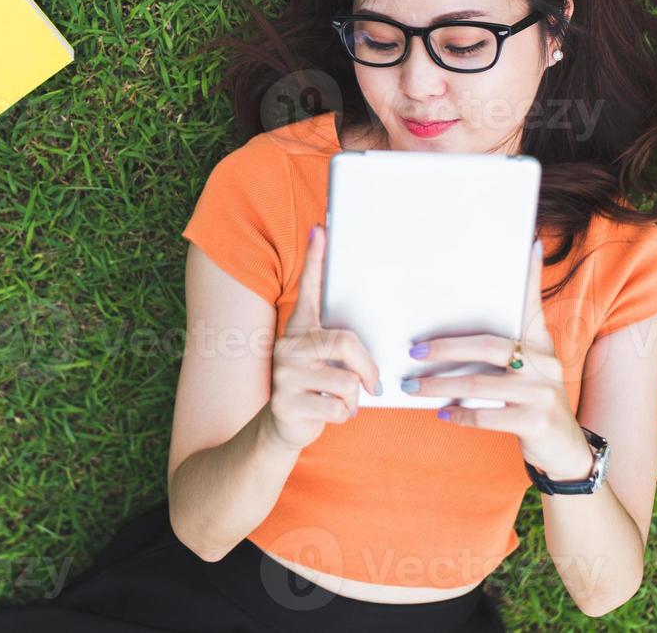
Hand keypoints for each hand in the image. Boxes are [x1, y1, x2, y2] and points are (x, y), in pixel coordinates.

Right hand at [265, 223, 382, 451]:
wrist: (282, 428)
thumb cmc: (315, 390)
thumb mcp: (325, 364)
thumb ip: (341, 349)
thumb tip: (375, 343)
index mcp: (300, 330)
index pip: (309, 288)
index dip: (316, 259)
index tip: (321, 229)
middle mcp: (288, 345)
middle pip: (344, 343)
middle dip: (367, 369)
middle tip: (373, 384)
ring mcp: (284, 373)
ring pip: (345, 382)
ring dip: (354, 399)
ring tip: (341, 402)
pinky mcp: (285, 402)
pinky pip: (337, 406)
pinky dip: (344, 416)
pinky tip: (329, 414)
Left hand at [405, 240, 594, 479]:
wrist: (567, 451)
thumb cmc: (533, 403)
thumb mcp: (528, 371)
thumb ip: (503, 350)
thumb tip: (454, 332)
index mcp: (540, 345)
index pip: (533, 304)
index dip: (531, 275)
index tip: (528, 242)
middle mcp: (544, 363)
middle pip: (488, 346)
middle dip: (445, 347)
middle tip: (414, 351)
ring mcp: (542, 394)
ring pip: (479, 384)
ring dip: (440, 385)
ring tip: (412, 386)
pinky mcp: (536, 422)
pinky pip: (486, 416)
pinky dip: (460, 415)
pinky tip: (441, 413)